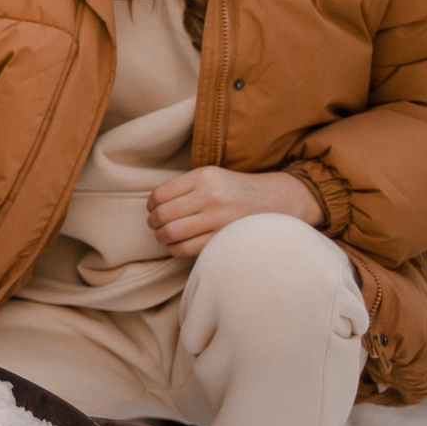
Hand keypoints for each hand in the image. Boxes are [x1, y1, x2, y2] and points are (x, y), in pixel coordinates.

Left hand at [146, 166, 322, 256]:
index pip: (160, 194)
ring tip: (163, 236)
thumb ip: (185, 186)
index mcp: (204, 177)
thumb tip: (152, 206)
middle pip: (163, 215)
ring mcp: (218, 219)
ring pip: (172, 233)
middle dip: (153, 223)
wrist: (276, 201)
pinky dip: (173, 249)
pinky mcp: (223, 238)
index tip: (152, 210)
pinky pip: (186, 248)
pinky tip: (175, 245)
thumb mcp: (212, 176)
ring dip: (161, 237)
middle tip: (155, 225)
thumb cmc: (235, 190)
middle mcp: (210, 196)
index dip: (150, 206)